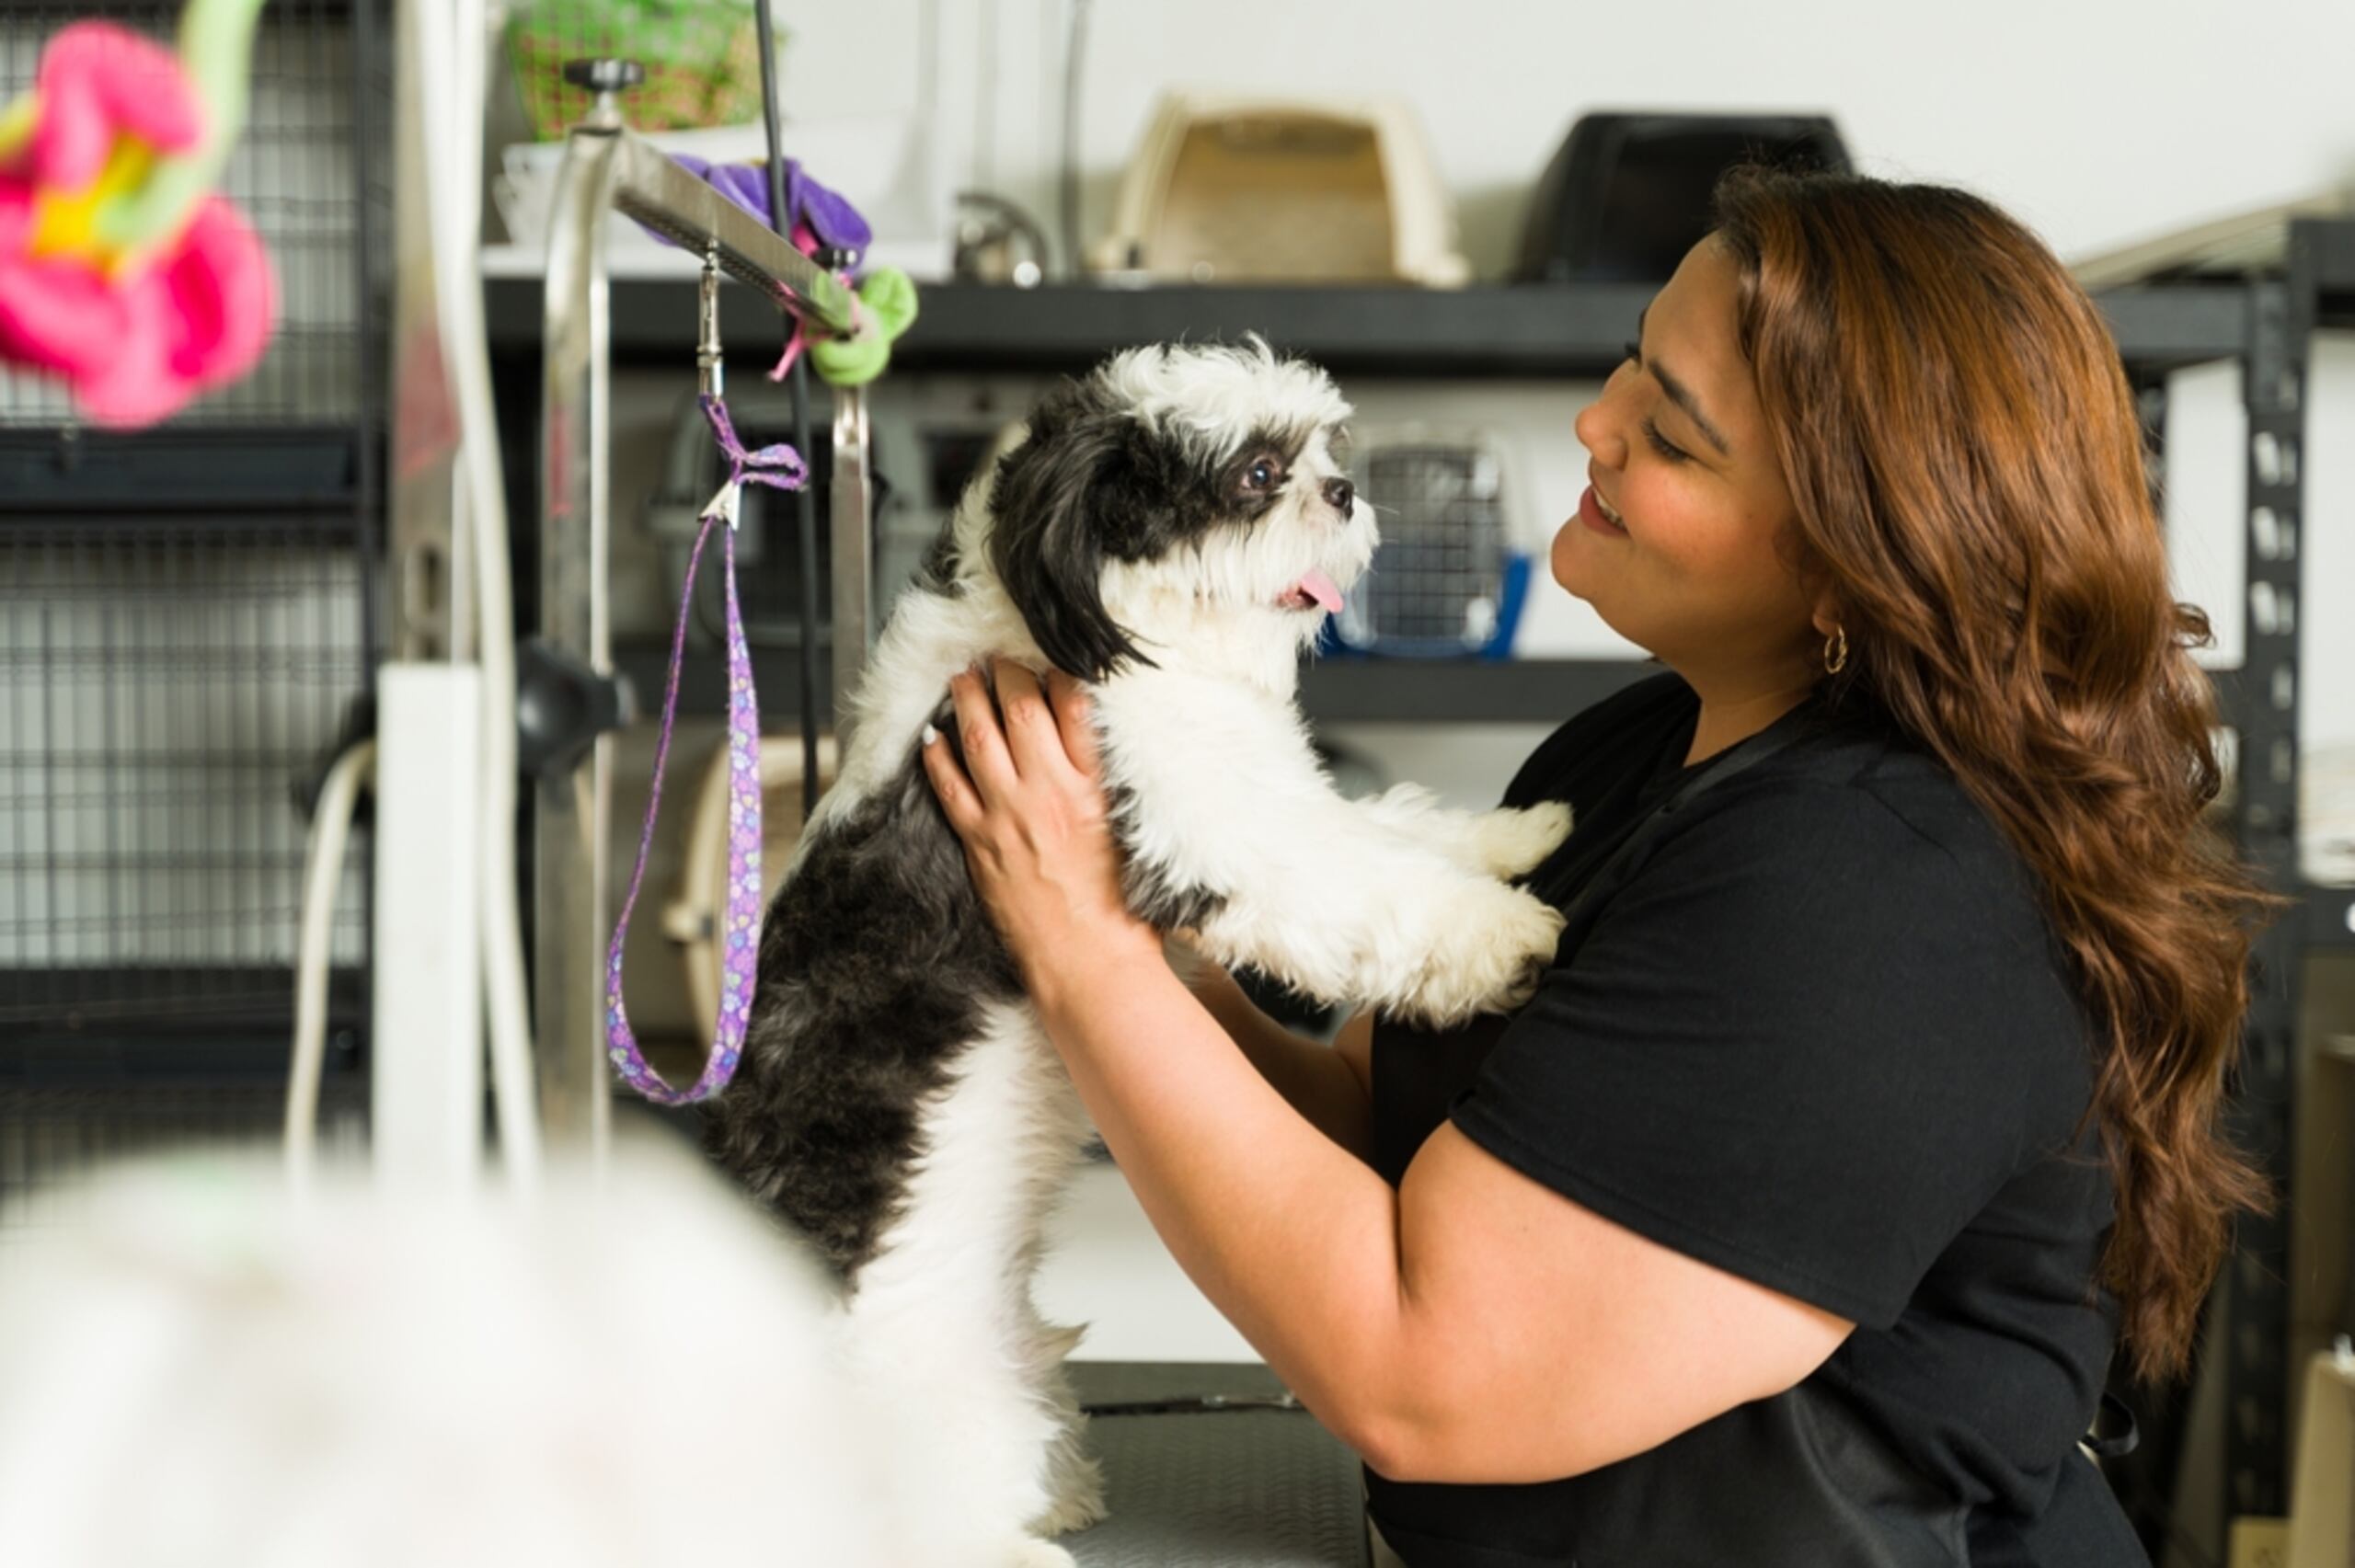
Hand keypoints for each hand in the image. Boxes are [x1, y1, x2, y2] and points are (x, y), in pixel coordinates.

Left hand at [921, 660, 1159, 1000]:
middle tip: (1000, 657)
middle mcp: (1050, 792)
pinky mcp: (981, 844)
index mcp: (1096, 787)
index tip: (1052, 661)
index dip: (1060, 674)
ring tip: (963, 678)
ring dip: (968, 701)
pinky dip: (938, 757)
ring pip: (980, 739)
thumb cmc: (1124, 908)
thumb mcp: (1134, 832)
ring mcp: (1010, 816)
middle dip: (1008, 674)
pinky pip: (950, 788)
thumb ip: (1112, 785)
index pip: (1075, 707)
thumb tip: (1097, 746)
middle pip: (1022, 710)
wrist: (1091, 962)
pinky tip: (934, 737)